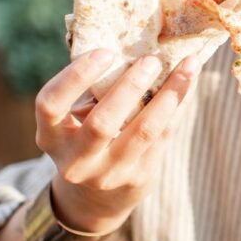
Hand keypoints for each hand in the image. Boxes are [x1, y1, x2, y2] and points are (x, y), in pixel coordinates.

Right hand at [34, 49, 198, 234]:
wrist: (96, 197)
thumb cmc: (85, 137)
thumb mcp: (75, 119)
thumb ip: (93, 90)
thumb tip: (132, 43)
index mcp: (51, 135)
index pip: (51, 104)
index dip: (76, 77)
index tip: (105, 52)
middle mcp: (76, 160)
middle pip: (102, 124)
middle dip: (129, 88)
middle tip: (151, 60)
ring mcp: (108, 173)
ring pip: (144, 132)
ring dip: (168, 96)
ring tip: (187, 67)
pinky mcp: (139, 177)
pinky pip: (164, 136)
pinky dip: (178, 106)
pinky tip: (190, 83)